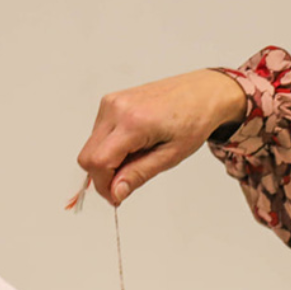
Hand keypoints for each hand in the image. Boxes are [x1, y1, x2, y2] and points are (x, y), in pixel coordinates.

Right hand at [77, 69, 246, 204]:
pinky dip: (111, 146)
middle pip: (88, 155)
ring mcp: (111, 102)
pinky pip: (98, 133)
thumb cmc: (194, 120)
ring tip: (139, 156)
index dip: (104, 186)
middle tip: (127, 182)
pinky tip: (134, 144)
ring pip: (92, 146)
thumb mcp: (170, 156)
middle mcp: (116, 108)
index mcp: (132, 122)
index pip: (98, 162)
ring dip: (109, 160)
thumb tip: (116, 192)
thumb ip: (139, 174)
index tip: (117, 197)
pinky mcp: (110, 101)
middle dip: (103, 176)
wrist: (203, 93)